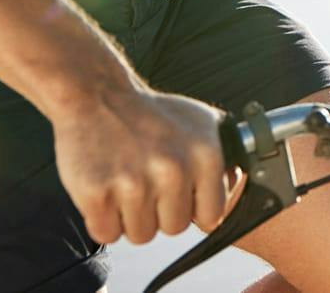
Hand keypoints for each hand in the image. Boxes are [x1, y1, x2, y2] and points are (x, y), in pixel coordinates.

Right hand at [50, 83, 234, 245]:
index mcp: (204, 155)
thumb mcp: (199, 121)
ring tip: (124, 179)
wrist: (96, 93)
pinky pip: (106, 233)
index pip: (210, 217)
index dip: (192, 207)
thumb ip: (222, 157)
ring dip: (130, 216)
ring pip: (140, 235)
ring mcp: (133, 184)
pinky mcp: (97, 194)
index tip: (178, 192)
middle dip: (159, 211)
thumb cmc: (148, 112)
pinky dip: (102, 218)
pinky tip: (105, 185)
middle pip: (174, 228)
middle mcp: (173, 170)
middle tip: (145, 179)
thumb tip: (233, 184)